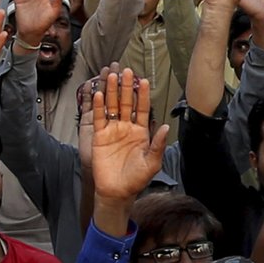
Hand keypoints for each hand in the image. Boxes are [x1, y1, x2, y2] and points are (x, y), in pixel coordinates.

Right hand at [90, 70, 169, 202]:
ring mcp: (112, 130)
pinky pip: (99, 118)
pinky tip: (99, 94)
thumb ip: (157, 144)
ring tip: (113, 75)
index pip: (142, 109)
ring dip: (113, 91)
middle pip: (127, 103)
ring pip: (112, 106)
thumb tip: (164, 126)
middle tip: (127, 71)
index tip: (145, 81)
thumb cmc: (136, 179)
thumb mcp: (151, 163)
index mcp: (141, 132)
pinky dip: (99, 106)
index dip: (143, 95)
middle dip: (127, 87)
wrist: (117, 191)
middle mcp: (127, 127)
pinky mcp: (100, 136)